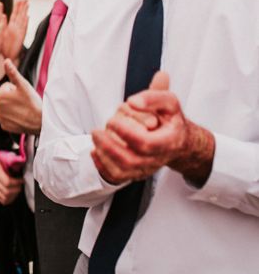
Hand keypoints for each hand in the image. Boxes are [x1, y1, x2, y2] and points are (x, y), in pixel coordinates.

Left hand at [0, 59, 41, 133]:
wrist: (41, 121)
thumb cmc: (32, 101)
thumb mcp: (23, 84)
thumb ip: (12, 72)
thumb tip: (6, 60)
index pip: (6, 88)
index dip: (16, 90)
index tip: (23, 95)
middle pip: (5, 98)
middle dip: (13, 98)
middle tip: (24, 102)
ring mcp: (0, 118)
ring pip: (6, 108)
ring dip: (13, 108)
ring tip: (23, 110)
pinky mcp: (4, 127)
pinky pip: (7, 119)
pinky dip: (13, 118)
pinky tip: (21, 118)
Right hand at [0, 161, 22, 204]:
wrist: (1, 166)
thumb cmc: (8, 165)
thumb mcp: (10, 162)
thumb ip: (15, 166)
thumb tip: (21, 170)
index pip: (8, 182)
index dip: (17, 183)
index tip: (22, 180)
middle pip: (6, 191)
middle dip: (16, 189)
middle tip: (20, 185)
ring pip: (5, 197)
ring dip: (14, 195)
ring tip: (17, 189)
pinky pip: (3, 200)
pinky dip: (10, 199)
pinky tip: (14, 194)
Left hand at [2, 0, 28, 62]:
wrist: (7, 56)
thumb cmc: (4, 45)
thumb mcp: (1, 32)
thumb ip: (1, 24)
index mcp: (11, 26)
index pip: (14, 14)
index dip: (17, 7)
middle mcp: (16, 28)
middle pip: (20, 15)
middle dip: (22, 7)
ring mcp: (19, 32)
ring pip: (22, 20)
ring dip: (24, 12)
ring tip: (27, 4)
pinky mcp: (20, 37)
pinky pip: (23, 29)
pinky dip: (25, 23)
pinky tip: (27, 17)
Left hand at [91, 72, 213, 185]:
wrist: (178, 141)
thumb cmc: (170, 120)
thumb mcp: (169, 102)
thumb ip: (153, 97)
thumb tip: (133, 102)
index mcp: (168, 141)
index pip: (146, 143)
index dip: (126, 133)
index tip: (113, 120)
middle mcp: (157, 158)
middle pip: (130, 160)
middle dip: (109, 146)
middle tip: (96, 131)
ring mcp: (146, 168)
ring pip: (121, 171)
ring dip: (103, 155)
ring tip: (96, 138)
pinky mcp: (135, 173)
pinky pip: (116, 177)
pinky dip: (102, 165)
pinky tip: (95, 151)